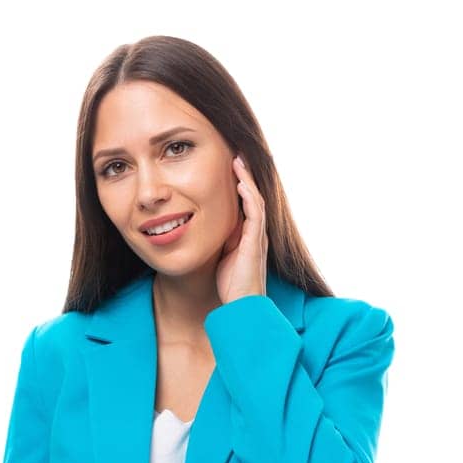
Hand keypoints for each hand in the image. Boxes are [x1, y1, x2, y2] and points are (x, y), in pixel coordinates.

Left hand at [215, 153, 267, 305]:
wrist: (242, 307)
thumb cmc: (231, 285)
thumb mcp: (222, 255)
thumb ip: (220, 239)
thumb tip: (205, 225)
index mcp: (248, 234)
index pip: (245, 203)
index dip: (239, 184)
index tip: (229, 167)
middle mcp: (256, 232)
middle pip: (253, 196)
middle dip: (245, 175)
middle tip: (236, 155)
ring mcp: (257, 236)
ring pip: (256, 200)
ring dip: (247, 179)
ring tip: (238, 161)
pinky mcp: (255, 243)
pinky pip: (255, 214)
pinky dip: (249, 197)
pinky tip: (241, 184)